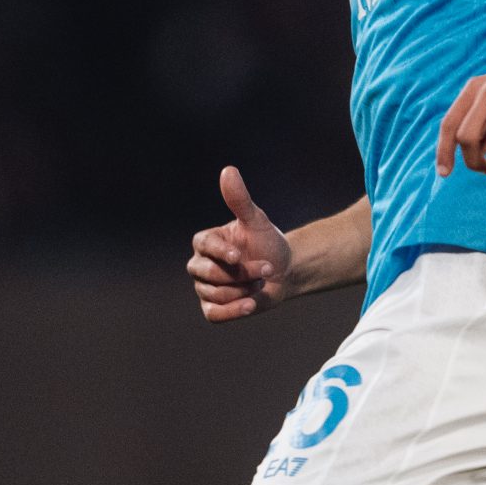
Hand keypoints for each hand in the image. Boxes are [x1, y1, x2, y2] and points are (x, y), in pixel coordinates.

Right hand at [189, 166, 290, 321]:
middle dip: (242, 274)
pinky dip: (232, 311)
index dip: (220, 253)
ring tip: (260, 282)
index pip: (204, 246)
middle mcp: (200, 265)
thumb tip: (228, 170)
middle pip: (209, 274)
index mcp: (206, 242)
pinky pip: (214, 314)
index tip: (238, 257)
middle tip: (266, 268)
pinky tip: (250, 305)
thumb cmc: (268, 243)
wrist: (285, 271)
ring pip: (216, 294)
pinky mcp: (213, 308)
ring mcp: (205, 288)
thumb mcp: (256, 221)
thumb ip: (240, 200)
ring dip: (245, 290)